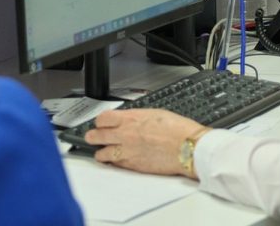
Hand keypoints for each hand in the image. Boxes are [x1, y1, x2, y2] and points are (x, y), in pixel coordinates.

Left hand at [85, 108, 206, 177]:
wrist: (187, 147)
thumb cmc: (177, 129)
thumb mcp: (154, 113)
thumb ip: (137, 117)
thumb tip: (128, 120)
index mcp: (131, 118)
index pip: (103, 118)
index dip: (99, 121)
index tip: (100, 123)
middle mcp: (125, 134)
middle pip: (96, 135)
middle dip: (92, 136)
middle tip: (91, 137)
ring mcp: (127, 151)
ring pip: (102, 153)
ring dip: (101, 152)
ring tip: (101, 152)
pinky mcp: (133, 166)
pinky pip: (115, 165)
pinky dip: (113, 163)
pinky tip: (115, 162)